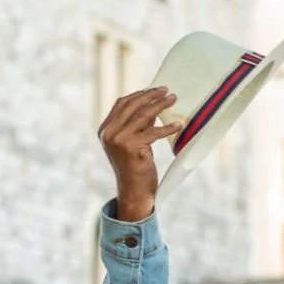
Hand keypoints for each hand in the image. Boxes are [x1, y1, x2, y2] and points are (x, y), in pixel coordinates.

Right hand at [98, 87, 181, 220]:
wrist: (134, 193)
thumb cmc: (136, 169)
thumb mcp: (135, 143)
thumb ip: (138, 126)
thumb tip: (152, 107)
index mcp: (105, 130)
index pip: (122, 104)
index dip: (139, 95)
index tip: (155, 91)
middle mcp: (109, 133)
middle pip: (131, 105)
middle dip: (150, 95)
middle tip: (166, 90)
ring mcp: (118, 140)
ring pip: (142, 115)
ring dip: (160, 106)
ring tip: (173, 100)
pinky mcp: (131, 147)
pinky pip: (153, 132)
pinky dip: (167, 127)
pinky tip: (177, 125)